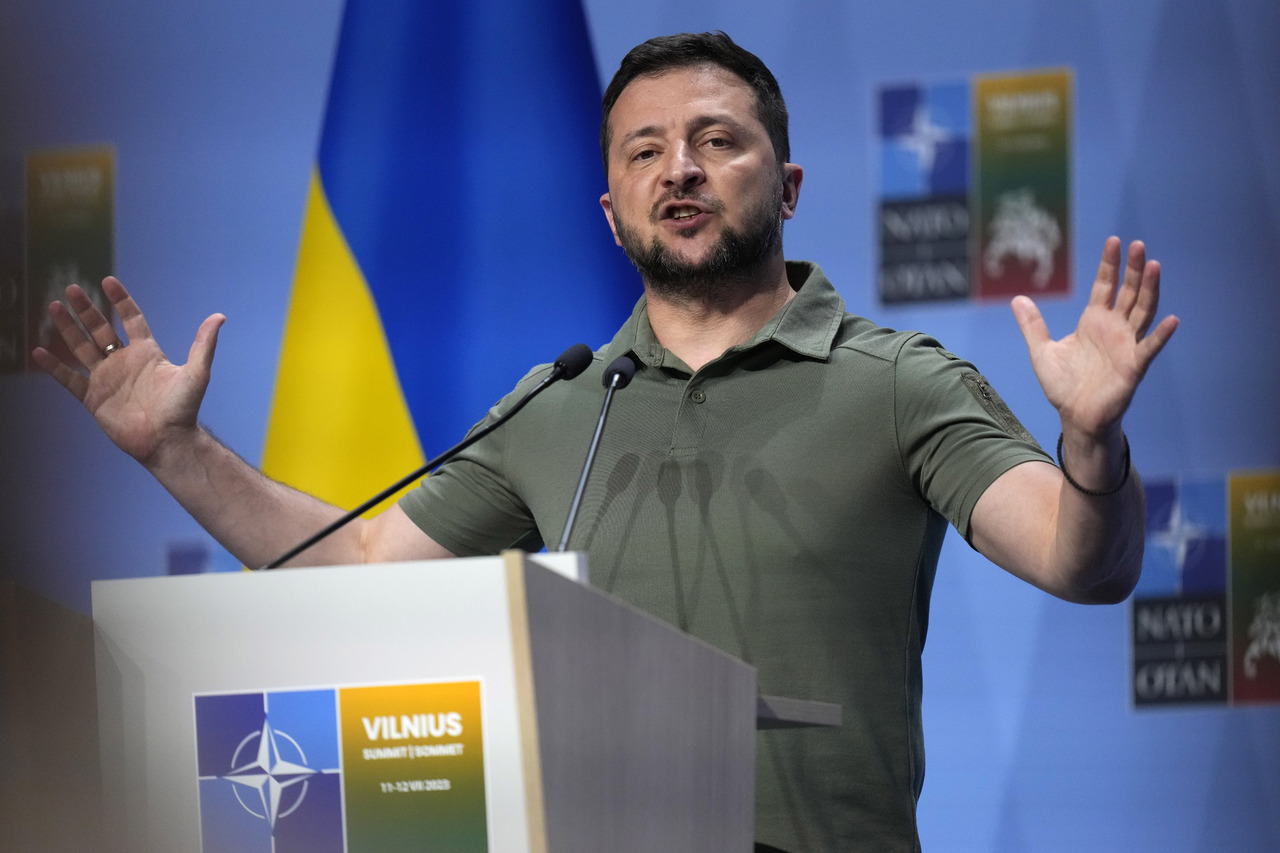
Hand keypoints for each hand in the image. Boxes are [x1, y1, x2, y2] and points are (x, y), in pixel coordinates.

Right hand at [32, 276, 224, 466]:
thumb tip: (220, 316)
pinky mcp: (93, 397)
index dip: (120, 300)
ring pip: (81, 348)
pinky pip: (68, 379)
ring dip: (67, 329)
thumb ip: (203, 344)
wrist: (167, 441)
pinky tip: (38, 351)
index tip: (108, 281)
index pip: (131, 319)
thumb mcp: (196, 372)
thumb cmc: (183, 408)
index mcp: (146, 353)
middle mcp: (124, 362)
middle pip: (100, 329)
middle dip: (85, 310)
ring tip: (53, 308)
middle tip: (70, 289)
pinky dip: (53, 366)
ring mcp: (106, 378)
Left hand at [1011, 237, 1178, 438]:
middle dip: (1133, 269)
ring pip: (1142, 312)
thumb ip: (1032, 325)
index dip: (1110, 265)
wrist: (1075, 417)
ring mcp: (1126, 346)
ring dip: (1149, 290)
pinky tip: (1172, 320)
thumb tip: (1017, 299)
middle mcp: (1113, 329)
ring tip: (1154, 266)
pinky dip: (1160, 335)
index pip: (1105, 286)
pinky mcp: (1133, 366)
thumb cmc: (1063, 386)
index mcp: (1093, 322)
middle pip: (1127, 292)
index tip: (1114, 241)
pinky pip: (1149, 348)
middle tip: (1138, 245)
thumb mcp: (1042, 351)